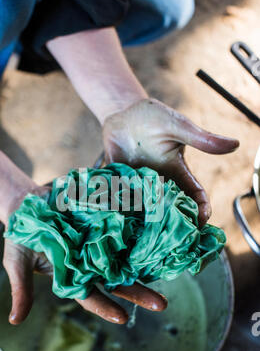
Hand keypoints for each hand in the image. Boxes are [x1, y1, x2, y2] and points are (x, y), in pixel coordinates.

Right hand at [3, 240, 166, 324]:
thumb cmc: (22, 237)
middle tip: (162, 304)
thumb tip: (14, 321)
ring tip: (170, 270)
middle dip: (140, 293)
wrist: (29, 204)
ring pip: (126, 258)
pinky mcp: (104, 224)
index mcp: (73, 277)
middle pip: (118, 282)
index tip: (122, 317)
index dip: (106, 308)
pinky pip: (124, 230)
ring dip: (147, 264)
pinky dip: (139, 234)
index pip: (92, 297)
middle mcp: (91, 263)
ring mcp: (99, 244)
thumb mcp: (18, 262)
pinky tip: (159, 236)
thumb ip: (22, 289)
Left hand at [103, 98, 239, 225]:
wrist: (122, 114)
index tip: (200, 222)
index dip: (200, 210)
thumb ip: (201, 139)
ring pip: (143, 210)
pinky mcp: (118, 183)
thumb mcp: (177, 126)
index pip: (193, 195)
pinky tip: (116, 218)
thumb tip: (235, 144)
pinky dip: (117, 209)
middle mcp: (158, 183)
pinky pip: (118, 200)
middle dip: (171, 223)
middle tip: (169, 236)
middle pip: (169, 209)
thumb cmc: (153, 117)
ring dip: (143, 220)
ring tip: (142, 232)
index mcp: (176, 172)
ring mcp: (137, 185)